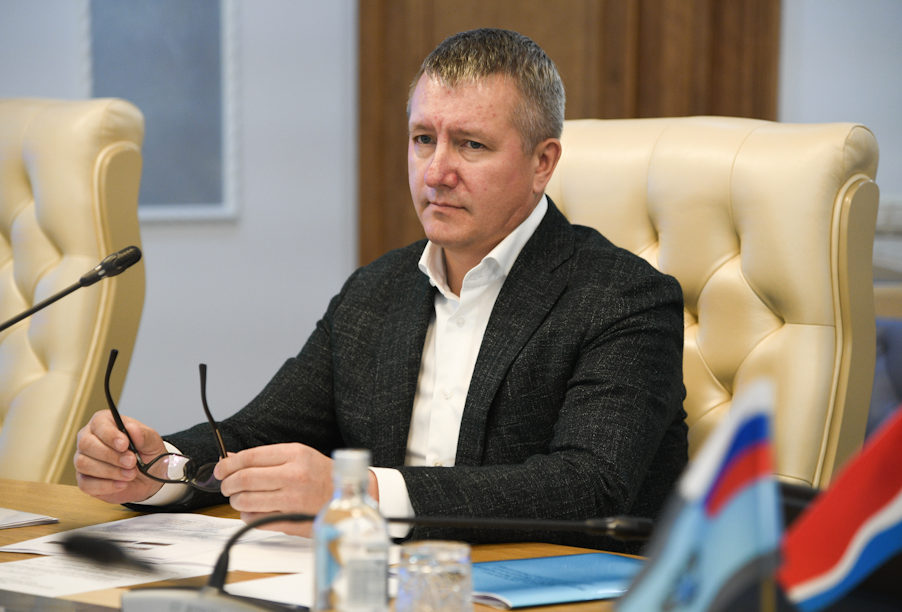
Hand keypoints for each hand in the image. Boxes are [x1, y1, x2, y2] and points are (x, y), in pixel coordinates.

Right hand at [74, 410, 166, 503]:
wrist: (149, 477)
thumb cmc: (147, 454)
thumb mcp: (152, 443)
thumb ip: (144, 435)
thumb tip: (132, 428)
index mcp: (104, 423)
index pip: (98, 424)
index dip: (110, 435)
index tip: (125, 444)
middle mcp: (88, 439)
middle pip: (86, 444)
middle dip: (110, 455)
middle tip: (131, 462)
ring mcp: (83, 460)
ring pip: (84, 464)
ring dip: (110, 471)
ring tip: (131, 474)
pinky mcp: (84, 480)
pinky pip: (85, 484)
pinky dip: (106, 486)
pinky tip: (122, 484)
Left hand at [215, 443, 379, 536]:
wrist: (349, 496)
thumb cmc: (323, 475)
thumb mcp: (298, 456)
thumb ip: (266, 458)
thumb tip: (232, 459)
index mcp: (295, 455)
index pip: (250, 457)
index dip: (228, 464)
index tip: (220, 469)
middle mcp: (293, 476)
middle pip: (244, 479)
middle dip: (227, 484)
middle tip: (226, 486)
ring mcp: (292, 500)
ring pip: (246, 501)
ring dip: (236, 500)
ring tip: (240, 498)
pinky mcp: (290, 520)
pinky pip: (256, 519)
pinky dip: (248, 515)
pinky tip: (254, 510)